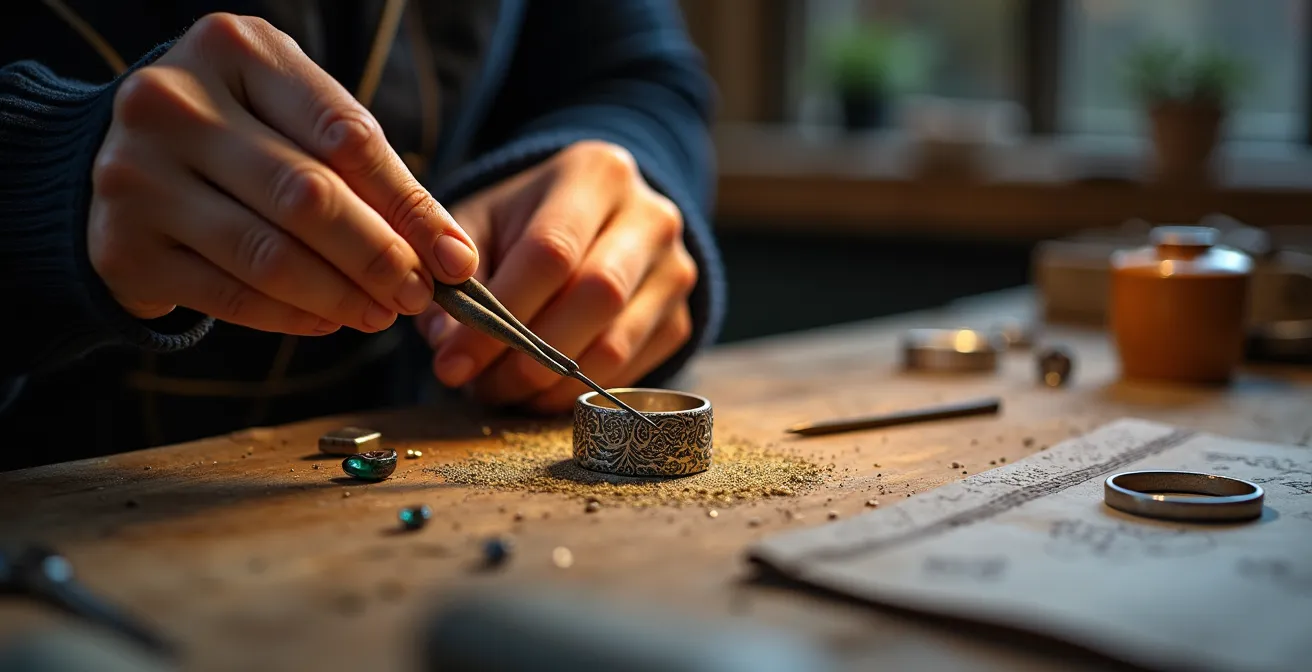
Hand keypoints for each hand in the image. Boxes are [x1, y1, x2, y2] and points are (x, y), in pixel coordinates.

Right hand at [88, 14, 478, 335]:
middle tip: (419, 293)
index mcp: (234, 51)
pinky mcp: (123, 248)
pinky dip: (292, 317)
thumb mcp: (299, 122)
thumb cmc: (242, 136)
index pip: (346, 137)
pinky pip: (229, 295)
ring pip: (268, 254)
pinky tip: (330, 321)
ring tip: (383, 313)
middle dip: (379, 256)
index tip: (455, 260)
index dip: (411, 207)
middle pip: (307, 196)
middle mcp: (173, 103)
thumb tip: (451, 257)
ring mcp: (136, 176)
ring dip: (342, 295)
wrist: (124, 157)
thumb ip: (369, 174)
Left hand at [414, 141, 698, 412]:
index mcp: (595, 175)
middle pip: (596, 296)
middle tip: (479, 386)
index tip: (453, 361)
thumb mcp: (483, 223)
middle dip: (528, 355)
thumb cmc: (526, 221)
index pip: (552, 251)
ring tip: (502, 391)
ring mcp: (675, 271)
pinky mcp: (680, 319)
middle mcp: (650, 218)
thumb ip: (456, 275)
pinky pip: (629, 371)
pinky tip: (537, 391)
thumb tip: (448, 347)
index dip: (502, 313)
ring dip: (549, 385)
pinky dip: (576, 393)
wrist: (596, 220)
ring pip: (615, 344)